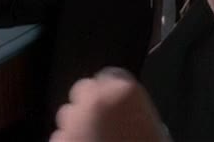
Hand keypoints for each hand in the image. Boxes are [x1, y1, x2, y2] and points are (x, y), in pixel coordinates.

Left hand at [50, 68, 167, 141]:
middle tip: (102, 125)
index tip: (115, 107)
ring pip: (68, 115)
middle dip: (89, 105)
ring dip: (77, 126)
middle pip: (84, 90)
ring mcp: (73, 123)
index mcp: (124, 91)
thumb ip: (131, 109)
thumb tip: (116, 110)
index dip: (110, 91)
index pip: (107, 77)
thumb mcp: (152, 125)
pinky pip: (61, 139)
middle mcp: (95, 100)